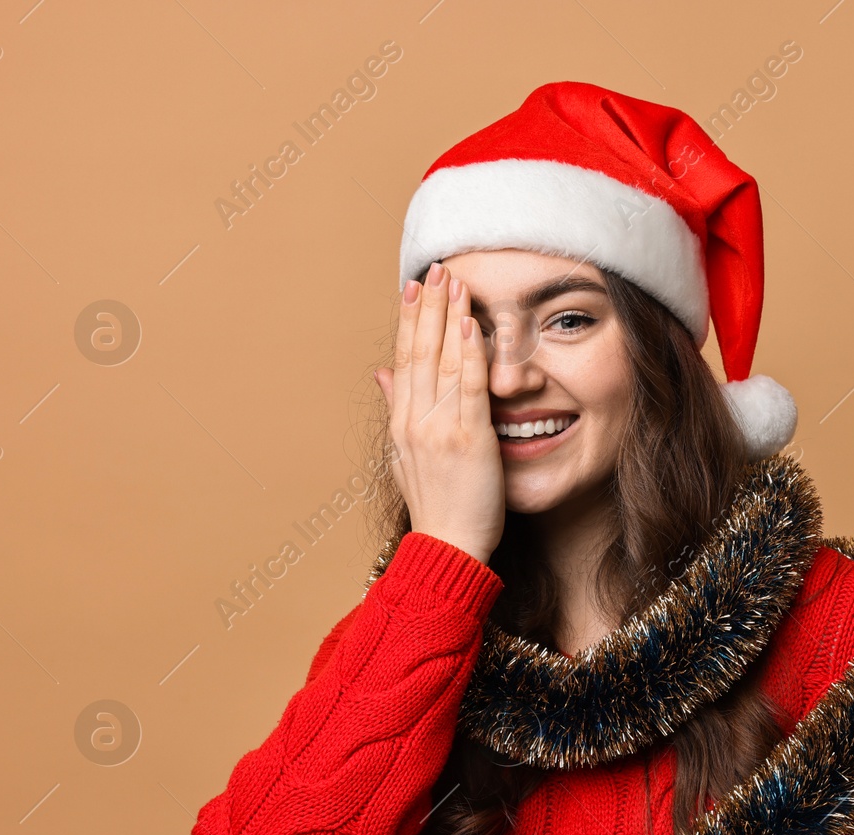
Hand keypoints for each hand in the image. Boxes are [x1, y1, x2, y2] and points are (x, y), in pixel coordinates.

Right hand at [375, 262, 503, 564]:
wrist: (447, 546)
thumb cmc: (436, 505)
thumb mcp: (404, 455)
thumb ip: (395, 409)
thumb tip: (381, 373)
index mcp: (400, 423)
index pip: (403, 359)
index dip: (409, 320)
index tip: (414, 287)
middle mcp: (414, 420)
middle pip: (418, 351)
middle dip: (427, 307)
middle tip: (434, 269)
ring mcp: (439, 429)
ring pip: (441, 362)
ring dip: (448, 318)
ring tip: (454, 283)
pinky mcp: (468, 440)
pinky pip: (469, 387)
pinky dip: (470, 353)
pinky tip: (473, 324)